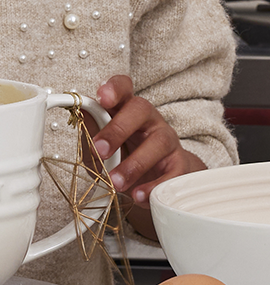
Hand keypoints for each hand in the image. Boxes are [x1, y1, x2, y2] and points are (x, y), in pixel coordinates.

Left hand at [93, 76, 205, 238]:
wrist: (157, 180)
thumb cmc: (125, 157)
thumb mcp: (101, 145)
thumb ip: (90, 131)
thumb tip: (76, 113)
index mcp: (127, 110)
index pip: (124, 88)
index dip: (115, 88)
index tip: (102, 97)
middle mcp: (150, 120)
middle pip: (142, 109)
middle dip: (119, 129)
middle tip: (101, 151)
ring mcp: (168, 140)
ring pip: (159, 142)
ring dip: (135, 164)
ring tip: (116, 182)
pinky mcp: (179, 164)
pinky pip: (173, 172)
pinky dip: (155, 186)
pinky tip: (140, 196)